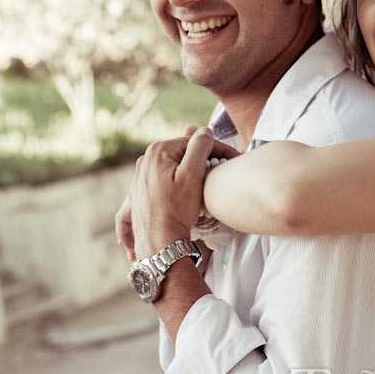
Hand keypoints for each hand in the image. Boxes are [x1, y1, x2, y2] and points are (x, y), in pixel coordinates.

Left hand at [128, 128, 238, 258]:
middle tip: (222, 171)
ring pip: (174, 167)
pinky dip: (174, 182)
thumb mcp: (193, 174)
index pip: (195, 142)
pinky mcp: (140, 192)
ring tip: (208, 183)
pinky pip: (161, 181)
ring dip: (191, 171)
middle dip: (204, 160)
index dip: (218, 149)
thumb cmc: (176, 210)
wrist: (160, 243)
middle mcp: (145, 161)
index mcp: (158, 152)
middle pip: (184, 154)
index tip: (234, 159)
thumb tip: (204, 131)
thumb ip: (200, 147)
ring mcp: (140, 177)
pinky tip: (181, 188)